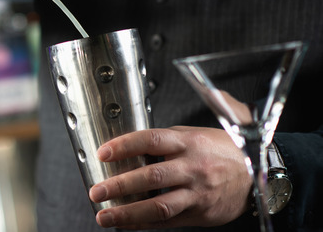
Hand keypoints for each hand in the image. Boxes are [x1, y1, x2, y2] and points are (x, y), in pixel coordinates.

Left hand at [89, 126, 252, 228]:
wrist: (260, 172)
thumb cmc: (220, 149)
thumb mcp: (194, 133)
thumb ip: (164, 139)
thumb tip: (127, 141)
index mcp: (187, 142)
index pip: (150, 140)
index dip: (124, 146)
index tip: (102, 153)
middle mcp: (192, 167)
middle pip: (151, 176)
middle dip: (120, 185)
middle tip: (96, 191)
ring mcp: (197, 193)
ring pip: (159, 205)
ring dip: (128, 213)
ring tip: (104, 216)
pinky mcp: (201, 213)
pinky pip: (169, 221)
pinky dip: (145, 224)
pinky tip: (125, 224)